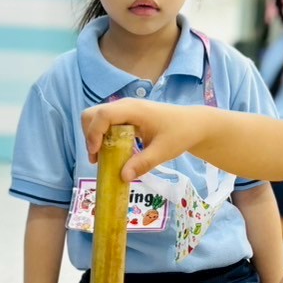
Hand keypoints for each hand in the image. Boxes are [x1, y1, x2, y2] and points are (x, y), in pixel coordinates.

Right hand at [82, 100, 204, 180]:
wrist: (193, 124)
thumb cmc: (180, 134)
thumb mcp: (163, 151)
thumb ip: (143, 163)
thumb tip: (123, 177)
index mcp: (133, 110)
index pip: (103, 115)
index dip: (94, 133)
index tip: (95, 153)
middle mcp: (125, 106)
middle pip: (93, 113)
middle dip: (89, 135)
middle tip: (97, 157)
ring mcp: (124, 110)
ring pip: (96, 117)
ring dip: (94, 136)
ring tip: (102, 157)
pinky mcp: (126, 116)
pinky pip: (105, 122)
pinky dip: (101, 136)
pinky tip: (111, 152)